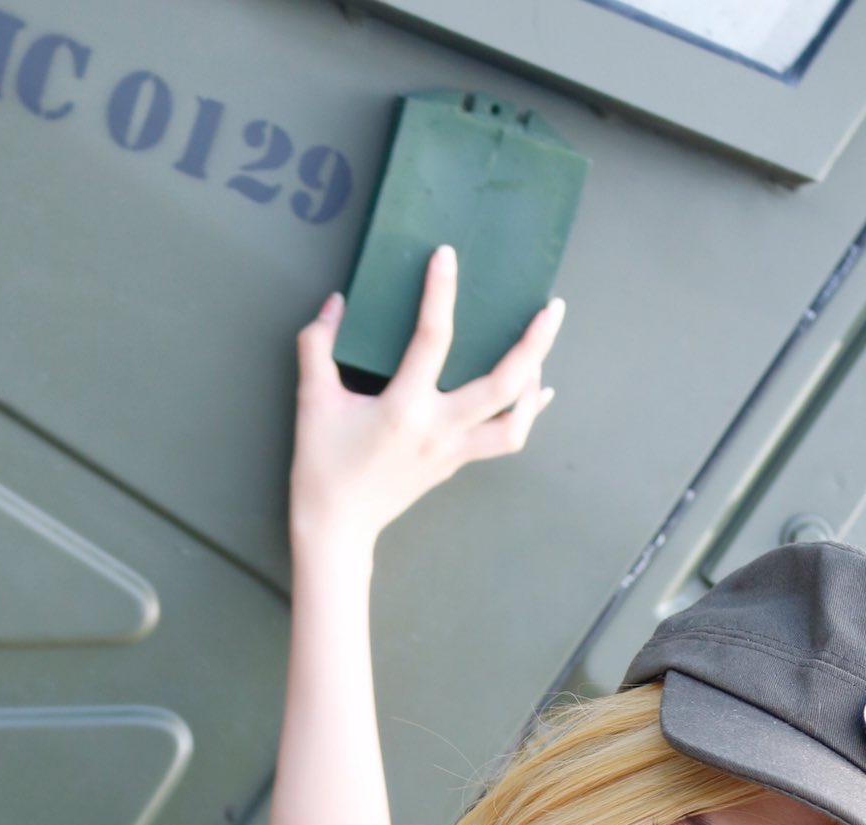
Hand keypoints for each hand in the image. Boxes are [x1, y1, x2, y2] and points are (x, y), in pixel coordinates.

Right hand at [289, 244, 565, 547]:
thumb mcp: (312, 401)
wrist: (338, 526)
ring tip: (541, 351)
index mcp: (404, 409)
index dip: (439, 295)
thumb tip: (336, 302)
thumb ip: (318, 345)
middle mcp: (440, 430)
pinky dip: (524, 414)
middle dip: (534, 345)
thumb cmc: (322, 464)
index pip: (431, 340)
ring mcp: (454, 451)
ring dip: (534, 386)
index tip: (446, 257)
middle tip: (552, 309)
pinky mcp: (457, 463)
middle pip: (503, 386)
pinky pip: (503, 438)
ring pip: (515, 423)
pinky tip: (536, 392)